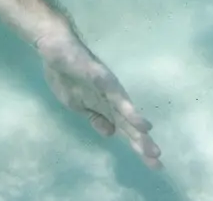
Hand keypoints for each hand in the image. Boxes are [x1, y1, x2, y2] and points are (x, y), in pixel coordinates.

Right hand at [38, 31, 159, 167]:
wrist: (54, 48)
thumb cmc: (64, 74)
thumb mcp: (75, 105)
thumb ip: (94, 118)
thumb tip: (111, 134)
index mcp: (104, 107)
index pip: (124, 131)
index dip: (137, 146)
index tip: (153, 164)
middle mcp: (111, 100)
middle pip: (130, 127)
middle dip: (143, 145)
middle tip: (158, 165)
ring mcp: (109, 90)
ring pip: (128, 115)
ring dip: (140, 133)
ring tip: (153, 150)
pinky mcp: (103, 79)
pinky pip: (118, 99)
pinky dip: (130, 113)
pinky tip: (142, 124)